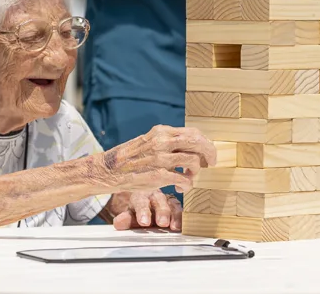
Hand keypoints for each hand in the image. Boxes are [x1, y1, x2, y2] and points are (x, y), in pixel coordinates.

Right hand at [95, 125, 216, 192]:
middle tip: (210, 164)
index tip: (208, 152)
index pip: (193, 133)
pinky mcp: (159, 176)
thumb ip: (168, 140)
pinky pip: (185, 179)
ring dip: (195, 172)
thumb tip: (191, 144)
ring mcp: (161, 159)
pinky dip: (187, 185)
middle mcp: (163, 142)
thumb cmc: (130, 157)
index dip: (205, 143)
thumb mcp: (149, 141)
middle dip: (209, 154)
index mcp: (161, 132)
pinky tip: (180, 187)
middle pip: (198, 144)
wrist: (109, 170)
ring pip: (194, 162)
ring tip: (188, 177)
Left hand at [107, 190, 183, 230]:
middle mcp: (156, 196)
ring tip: (175, 227)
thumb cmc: (137, 210)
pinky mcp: (177, 207)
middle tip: (162, 223)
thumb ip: (125, 219)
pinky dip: (182, 219)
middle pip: (160, 201)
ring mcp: (168, 200)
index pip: (141, 202)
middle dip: (162, 212)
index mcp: (141, 196)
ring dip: (175, 216)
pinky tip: (184, 227)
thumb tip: (118, 223)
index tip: (144, 222)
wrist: (146, 203)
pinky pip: (181, 211)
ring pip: (173, 204)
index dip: (143, 211)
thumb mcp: (129, 214)